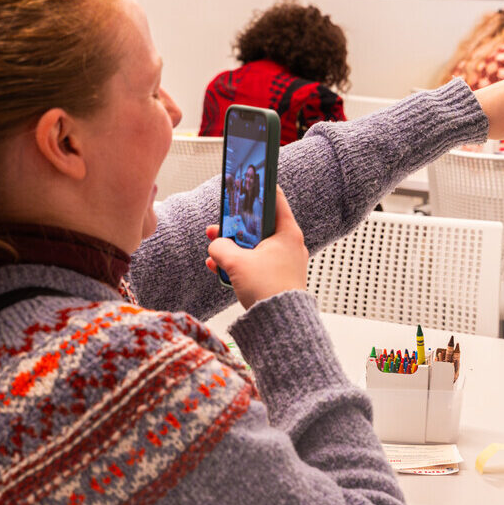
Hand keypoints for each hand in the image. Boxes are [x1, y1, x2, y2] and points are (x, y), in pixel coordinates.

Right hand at [206, 186, 308, 307]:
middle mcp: (289, 244)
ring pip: (255, 245)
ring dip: (233, 247)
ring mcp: (285, 261)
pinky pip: (256, 263)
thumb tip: (216, 244)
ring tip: (214, 249)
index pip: (275, 199)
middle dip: (235, 226)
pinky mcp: (277, 276)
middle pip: (260, 225)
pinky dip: (239, 263)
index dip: (258, 189)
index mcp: (287, 232)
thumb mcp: (235, 262)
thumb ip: (220, 247)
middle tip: (218, 226)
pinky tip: (219, 267)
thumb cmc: (267, 289)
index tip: (245, 182)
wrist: (280, 322)